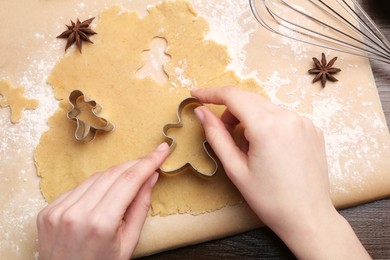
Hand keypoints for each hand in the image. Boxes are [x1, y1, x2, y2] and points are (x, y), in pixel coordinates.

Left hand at [37, 143, 169, 259]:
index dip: (148, 162)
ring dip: (115, 174)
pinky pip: (79, 187)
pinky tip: (104, 193)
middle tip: (151, 160)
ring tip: (129, 180)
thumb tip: (151, 177)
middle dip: (134, 164)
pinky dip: (95, 186)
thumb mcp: (128, 243)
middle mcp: (76, 213)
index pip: (130, 181)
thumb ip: (140, 207)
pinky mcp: (48, 209)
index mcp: (101, 223)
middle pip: (112, 174)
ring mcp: (58, 210)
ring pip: (95, 177)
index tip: (161, 150)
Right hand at [191, 86, 369, 259]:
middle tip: (221, 131)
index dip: (211, 93)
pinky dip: (268, 124)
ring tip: (248, 147)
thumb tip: (201, 112)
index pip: (233, 96)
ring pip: (265, 107)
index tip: (196, 95)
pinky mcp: (312, 129)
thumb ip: (216, 135)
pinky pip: (282, 117)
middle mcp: (288, 117)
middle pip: (249, 99)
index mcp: (267, 127)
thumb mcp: (235, 169)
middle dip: (230, 110)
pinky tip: (268, 148)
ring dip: (250, 118)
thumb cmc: (270, 199)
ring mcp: (304, 122)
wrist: (307, 217)